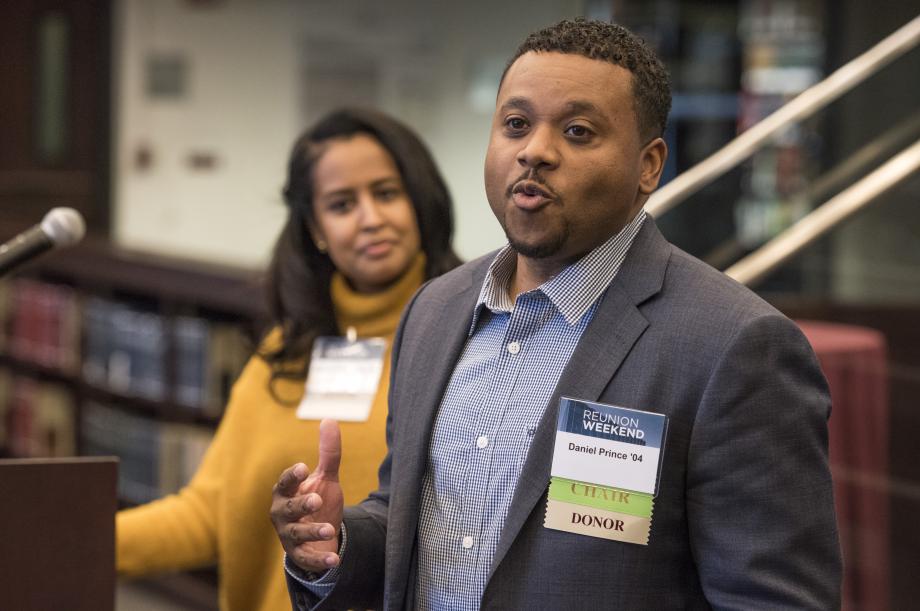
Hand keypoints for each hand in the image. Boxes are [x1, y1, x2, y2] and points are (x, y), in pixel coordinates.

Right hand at [271, 418, 344, 572]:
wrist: (319, 535)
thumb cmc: (317, 500)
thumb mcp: (325, 477)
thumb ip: (328, 453)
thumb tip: (329, 419)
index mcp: (286, 492)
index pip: (285, 482)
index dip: (293, 476)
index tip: (304, 468)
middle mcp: (283, 514)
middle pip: (288, 509)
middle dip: (301, 505)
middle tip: (316, 500)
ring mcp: (289, 536)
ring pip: (297, 534)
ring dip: (312, 531)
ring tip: (329, 529)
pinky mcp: (300, 555)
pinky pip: (308, 559)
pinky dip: (320, 559)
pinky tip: (335, 558)